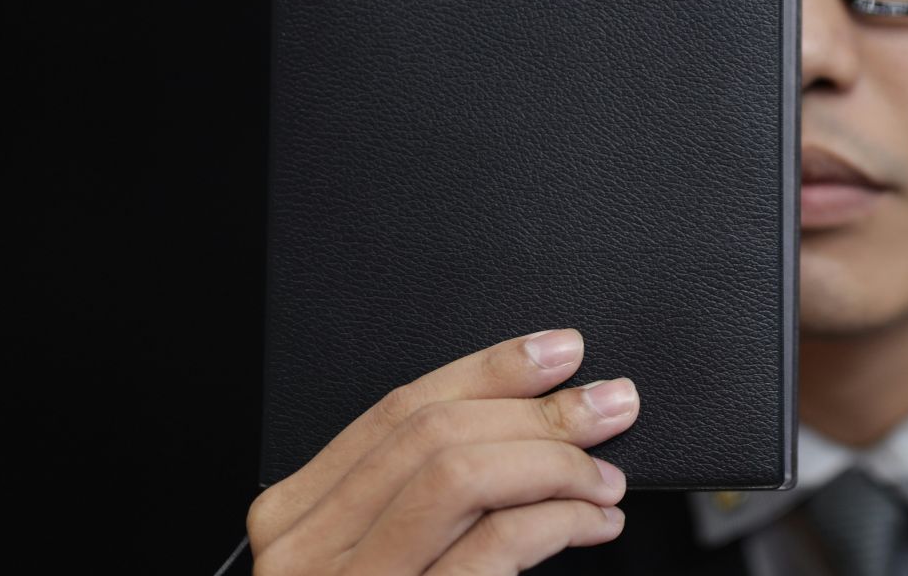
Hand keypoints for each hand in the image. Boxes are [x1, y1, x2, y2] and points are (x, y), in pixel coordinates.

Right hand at [248, 329, 639, 573]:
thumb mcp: (382, 557)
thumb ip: (426, 495)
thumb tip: (534, 418)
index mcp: (297, 515)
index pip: (400, 408)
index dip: (491, 369)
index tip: (560, 352)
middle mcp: (306, 550)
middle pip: (435, 434)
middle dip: (539, 409)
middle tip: (610, 405)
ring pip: (460, 475)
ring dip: (552, 462)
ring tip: (604, 478)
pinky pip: (491, 548)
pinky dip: (556, 521)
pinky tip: (590, 525)